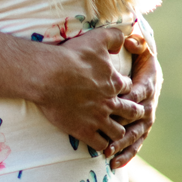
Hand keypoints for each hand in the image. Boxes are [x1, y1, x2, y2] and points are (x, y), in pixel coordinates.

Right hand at [31, 26, 141, 154]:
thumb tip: (124, 40)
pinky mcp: (84, 130)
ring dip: (118, 132)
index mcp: (115, 83)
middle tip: (129, 114)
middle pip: (131, 112)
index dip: (126, 89)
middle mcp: (110, 102)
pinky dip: (102, 145)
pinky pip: (100, 144)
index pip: (129, 88)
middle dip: (132, 113)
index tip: (122, 89)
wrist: (49, 75)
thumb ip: (115, 36)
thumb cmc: (72, 55)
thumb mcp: (98, 37)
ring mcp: (98, 118)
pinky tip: (100, 143)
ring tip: (116, 132)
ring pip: (118, 132)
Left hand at [106, 25, 161, 168]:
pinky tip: (114, 164)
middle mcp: (149, 104)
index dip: (130, 97)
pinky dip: (126, 154)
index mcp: (148, 84)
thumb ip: (137, 43)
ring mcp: (145, 119)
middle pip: (138, 119)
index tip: (117, 102)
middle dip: (124, 129)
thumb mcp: (139, 46)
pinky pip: (134, 144)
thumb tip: (132, 41)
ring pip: (136, 135)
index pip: (140, 92)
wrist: (145, 70)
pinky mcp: (139, 128)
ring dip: (123, 146)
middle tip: (110, 136)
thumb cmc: (139, 58)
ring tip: (109, 155)